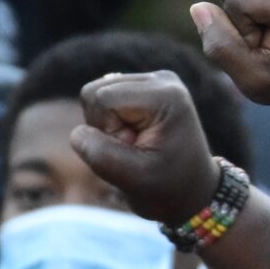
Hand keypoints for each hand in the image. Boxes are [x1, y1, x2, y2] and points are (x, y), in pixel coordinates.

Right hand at [69, 71, 221, 225]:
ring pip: (95, 94)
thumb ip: (101, 153)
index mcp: (166, 95)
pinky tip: (134, 134)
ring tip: (136, 143)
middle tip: (135, 148)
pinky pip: (102, 99)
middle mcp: (162, 79)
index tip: (135, 148)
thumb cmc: (167, 186)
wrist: (191, 188)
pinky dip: (109, 121)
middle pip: (95, 91)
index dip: (106, 129)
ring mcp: (154, 80)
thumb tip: (78, 132)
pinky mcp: (144, 87)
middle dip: (103, 126)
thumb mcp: (133, 177)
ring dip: (105, 125)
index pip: (102, 98)